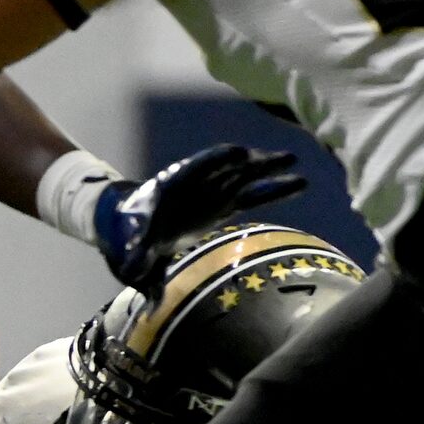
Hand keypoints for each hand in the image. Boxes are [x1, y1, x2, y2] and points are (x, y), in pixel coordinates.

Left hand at [101, 143, 303, 292]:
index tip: (238, 153)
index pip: (194, 170)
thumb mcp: (129, 252)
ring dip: (266, 169)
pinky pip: (251, 195)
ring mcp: (210, 193)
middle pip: (226, 169)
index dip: (215, 161)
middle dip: (252, 163)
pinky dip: (271, 190)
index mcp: (169, 190)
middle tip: (283, 157)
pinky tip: (298, 183)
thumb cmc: (126, 237)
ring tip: (295, 162)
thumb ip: (136, 261)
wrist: (126, 228)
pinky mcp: (222, 205)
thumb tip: (133, 271)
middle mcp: (194, 187)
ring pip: (242, 177)